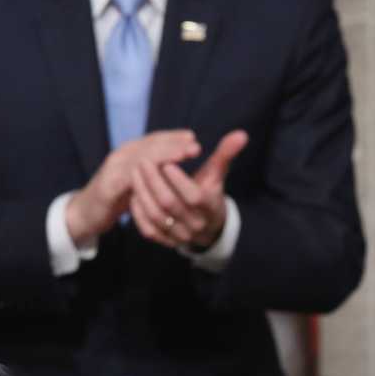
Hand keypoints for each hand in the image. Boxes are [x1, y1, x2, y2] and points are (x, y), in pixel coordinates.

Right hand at [64, 130, 200, 246]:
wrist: (85, 213)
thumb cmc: (115, 197)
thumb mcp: (136, 180)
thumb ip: (152, 170)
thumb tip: (174, 164)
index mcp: (128, 153)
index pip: (152, 140)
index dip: (172, 137)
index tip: (192, 137)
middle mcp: (120, 156)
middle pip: (149, 145)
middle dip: (173, 144)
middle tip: (195, 145)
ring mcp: (113, 169)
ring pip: (142, 157)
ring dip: (166, 155)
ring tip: (185, 155)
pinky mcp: (108, 186)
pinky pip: (130, 177)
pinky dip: (148, 174)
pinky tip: (162, 175)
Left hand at [130, 129, 247, 250]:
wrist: (208, 227)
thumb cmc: (209, 192)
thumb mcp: (217, 174)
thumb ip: (225, 154)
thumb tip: (241, 134)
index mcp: (210, 208)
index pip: (194, 196)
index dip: (179, 179)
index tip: (166, 161)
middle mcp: (196, 224)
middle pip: (169, 203)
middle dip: (153, 181)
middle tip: (142, 161)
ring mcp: (180, 235)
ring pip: (156, 216)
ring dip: (142, 193)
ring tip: (134, 173)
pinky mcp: (167, 241)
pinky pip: (149, 229)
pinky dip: (139, 212)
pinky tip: (133, 194)